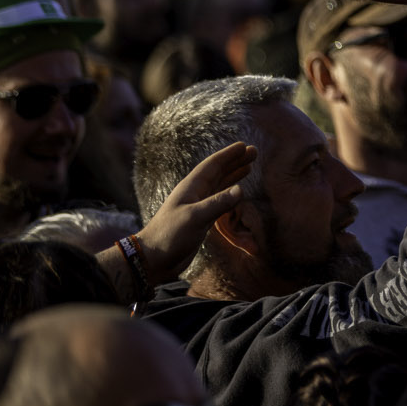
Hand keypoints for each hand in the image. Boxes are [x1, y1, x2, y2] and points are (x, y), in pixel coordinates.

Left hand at [132, 141, 254, 284]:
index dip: (228, 155)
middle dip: (235, 162)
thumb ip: (217, 203)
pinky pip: (219, 200)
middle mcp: (195, 194)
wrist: (153, 259)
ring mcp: (198, 207)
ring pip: (220, 185)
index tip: (243, 146)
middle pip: (218, 172)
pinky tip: (237, 193)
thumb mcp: (194, 218)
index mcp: (191, 188)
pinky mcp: (201, 220)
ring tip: (249, 167)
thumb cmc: (169, 235)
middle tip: (253, 152)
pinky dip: (230, 194)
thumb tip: (241, 189)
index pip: (212, 166)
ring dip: (234, 175)